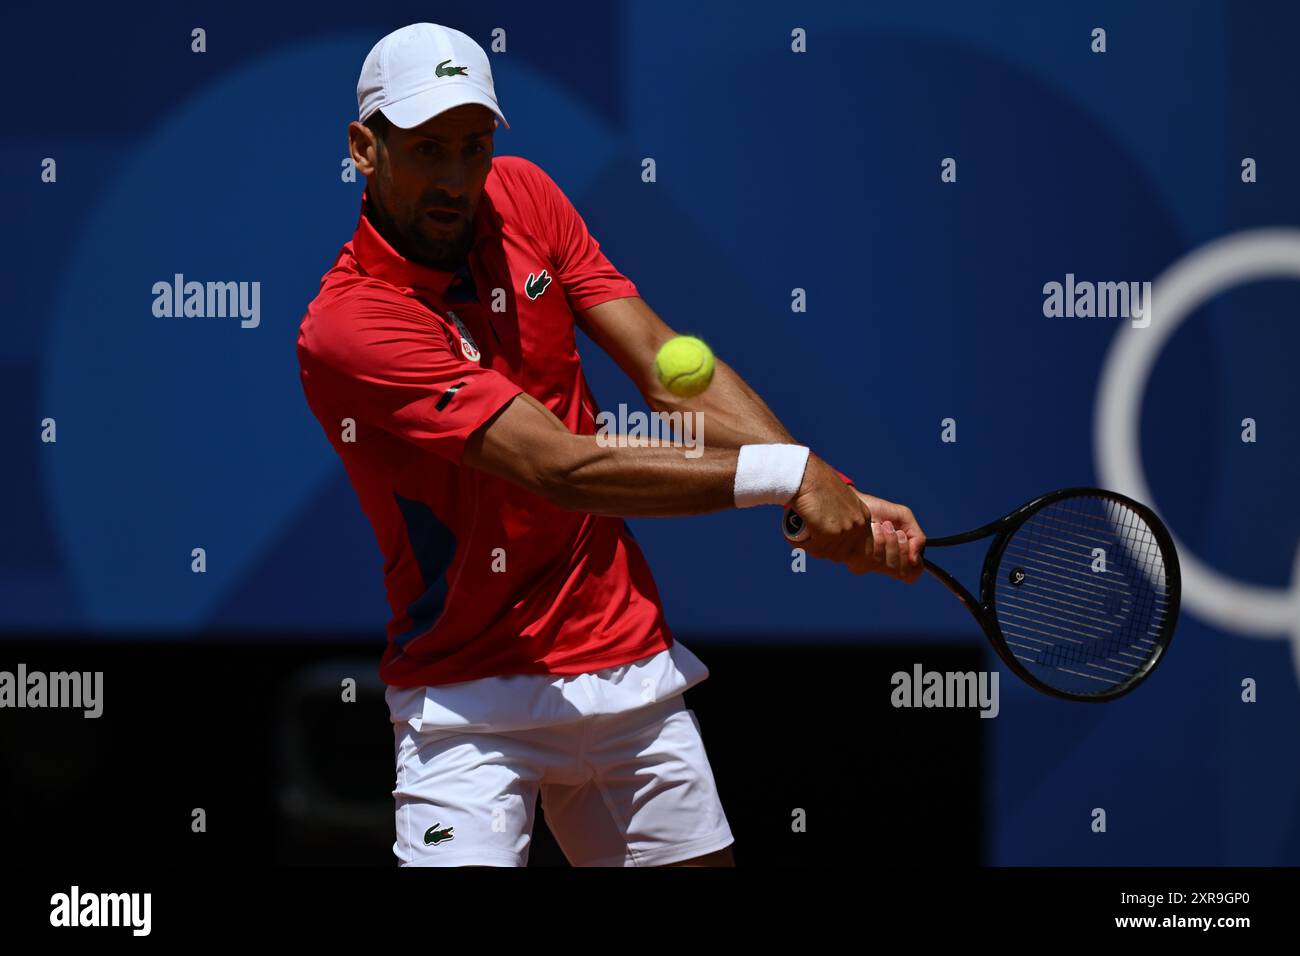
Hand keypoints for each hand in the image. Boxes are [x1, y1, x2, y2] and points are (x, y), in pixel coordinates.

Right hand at [784, 455, 874, 573]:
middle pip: (840, 553)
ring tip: (798, 538)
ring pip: (826, 553)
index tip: (822, 542)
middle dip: (823, 550)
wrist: (807, 476)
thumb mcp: (838, 499)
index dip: (837, 548)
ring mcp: (846, 530)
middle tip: (808, 540)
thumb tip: (832, 532)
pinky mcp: (831, 533)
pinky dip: (801, 546)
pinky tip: (793, 538)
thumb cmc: (817, 483)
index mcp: (863, 516)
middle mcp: (858, 524)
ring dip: (810, 548)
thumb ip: (841, 515)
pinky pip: (815, 549)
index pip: (856, 546)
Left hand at [852, 491, 925, 582]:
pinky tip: (871, 527)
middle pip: (901, 571)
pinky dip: (878, 537)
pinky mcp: (855, 559)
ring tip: (881, 525)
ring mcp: (867, 565)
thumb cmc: (877, 510)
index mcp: (894, 558)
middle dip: (901, 547)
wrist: (854, 501)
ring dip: (889, 539)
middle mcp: (880, 565)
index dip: (915, 564)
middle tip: (894, 530)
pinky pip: (875, 557)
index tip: (908, 543)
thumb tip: (915, 559)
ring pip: (888, 564)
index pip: (910, 575)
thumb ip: (917, 538)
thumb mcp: (904, 518)